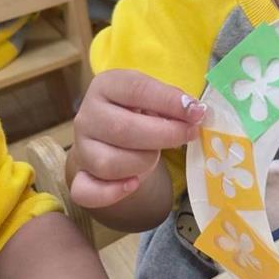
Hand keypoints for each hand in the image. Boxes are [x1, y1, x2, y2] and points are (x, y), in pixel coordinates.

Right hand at [71, 70, 206, 208]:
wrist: (115, 137)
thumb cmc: (140, 112)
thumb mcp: (155, 98)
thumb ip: (172, 101)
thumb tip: (194, 111)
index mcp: (106, 86)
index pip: (135, 89)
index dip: (169, 101)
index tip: (197, 111)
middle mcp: (87, 116)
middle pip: (122, 129)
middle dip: (164, 135)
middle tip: (189, 135)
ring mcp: (81, 148)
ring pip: (109, 163)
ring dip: (143, 162)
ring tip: (156, 155)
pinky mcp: (81, 176)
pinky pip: (87, 191)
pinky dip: (111, 193)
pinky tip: (133, 184)